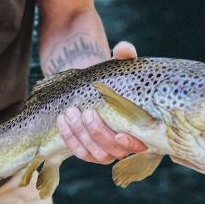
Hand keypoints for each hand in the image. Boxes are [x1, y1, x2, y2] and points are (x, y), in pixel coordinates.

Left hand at [56, 41, 146, 163]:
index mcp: (142, 128)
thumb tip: (124, 49)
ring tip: (70, 112)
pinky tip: (62, 120)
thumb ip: (125, 55)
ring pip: (97, 154)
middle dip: (99, 133)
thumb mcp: (119, 65)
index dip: (131, 144)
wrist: (91, 87)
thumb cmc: (112, 78)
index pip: (141, 145)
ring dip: (82, 135)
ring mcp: (108, 151)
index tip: (120, 134)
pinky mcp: (90, 152)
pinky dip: (70, 137)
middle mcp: (126, 145)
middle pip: (115, 151)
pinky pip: (81, 152)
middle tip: (87, 112)